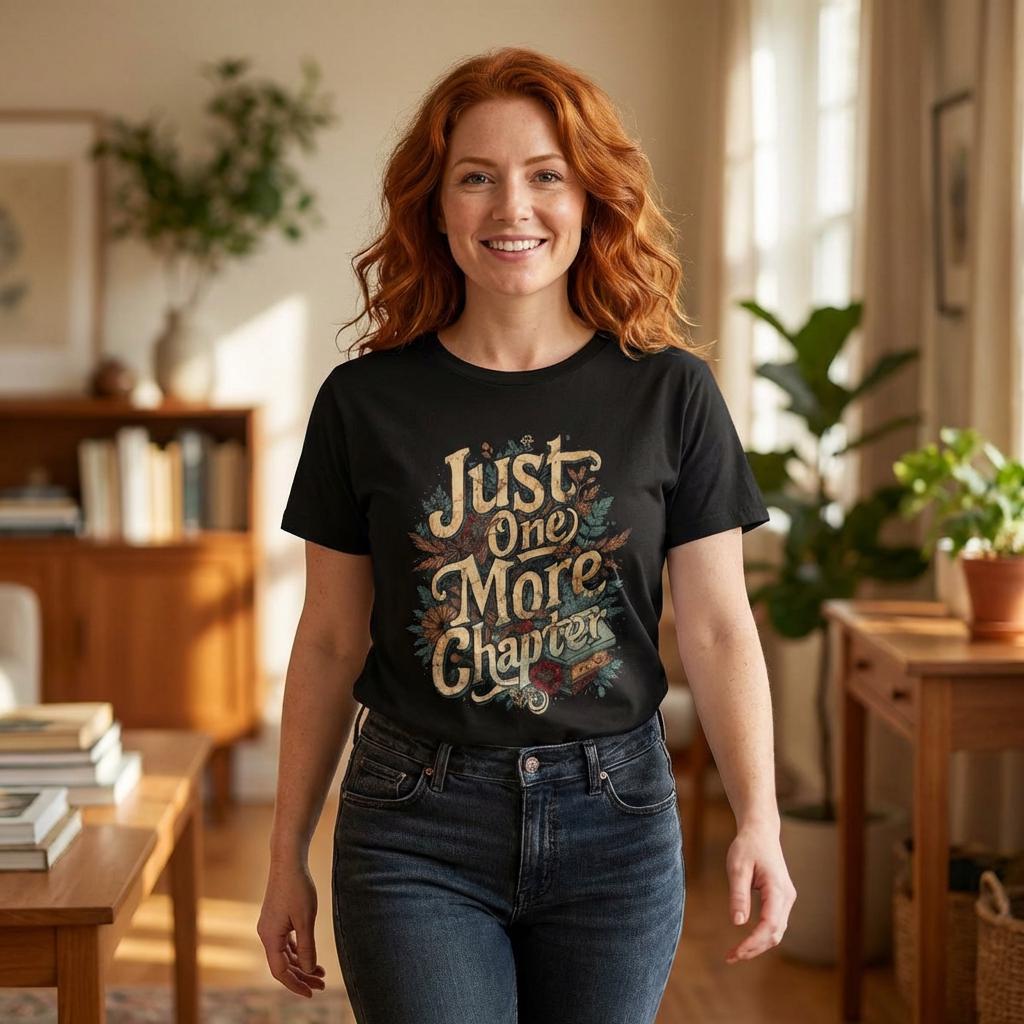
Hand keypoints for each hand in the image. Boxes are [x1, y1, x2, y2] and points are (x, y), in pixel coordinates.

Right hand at [257, 858, 327, 996]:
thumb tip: (309, 969)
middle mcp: (266, 934)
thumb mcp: (306, 919)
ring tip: (321, 972)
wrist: (288, 861)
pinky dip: (298, 950)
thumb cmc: (297, 888)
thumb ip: (306, 946)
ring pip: (285, 954)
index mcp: (270, 937)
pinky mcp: (276, 918)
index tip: (311, 993)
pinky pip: (285, 942)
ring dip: (301, 964)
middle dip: (302, 976)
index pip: (280, 971)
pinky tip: (310, 955)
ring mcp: (270, 926)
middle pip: (283, 964)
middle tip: (322, 984)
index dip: (295, 984)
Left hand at [724, 822, 796, 963]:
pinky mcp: (781, 899)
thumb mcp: (737, 867)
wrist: (760, 831)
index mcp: (778, 889)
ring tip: (735, 953)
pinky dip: (761, 936)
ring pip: (777, 931)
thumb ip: (738, 894)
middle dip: (754, 948)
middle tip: (730, 957)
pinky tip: (746, 941)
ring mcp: (786, 899)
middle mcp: (787, 897)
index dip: (753, 942)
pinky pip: (774, 923)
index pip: (769, 925)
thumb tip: (738, 923)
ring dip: (758, 945)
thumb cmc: (747, 846)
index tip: (735, 952)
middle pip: (775, 933)